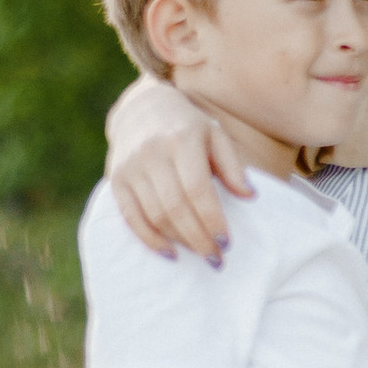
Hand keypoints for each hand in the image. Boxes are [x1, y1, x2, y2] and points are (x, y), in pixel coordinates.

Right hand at [111, 82, 252, 261]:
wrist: (142, 108)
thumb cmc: (189, 126)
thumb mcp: (215, 136)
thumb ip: (232, 165)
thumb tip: (250, 196)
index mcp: (181, 139)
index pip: (197, 189)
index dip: (212, 219)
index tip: (227, 242)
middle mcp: (152, 153)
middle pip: (175, 206)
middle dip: (198, 238)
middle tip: (216, 258)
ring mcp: (130, 167)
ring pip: (154, 215)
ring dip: (179, 241)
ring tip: (200, 254)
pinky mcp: (116, 180)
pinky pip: (131, 217)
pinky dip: (150, 239)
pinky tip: (171, 252)